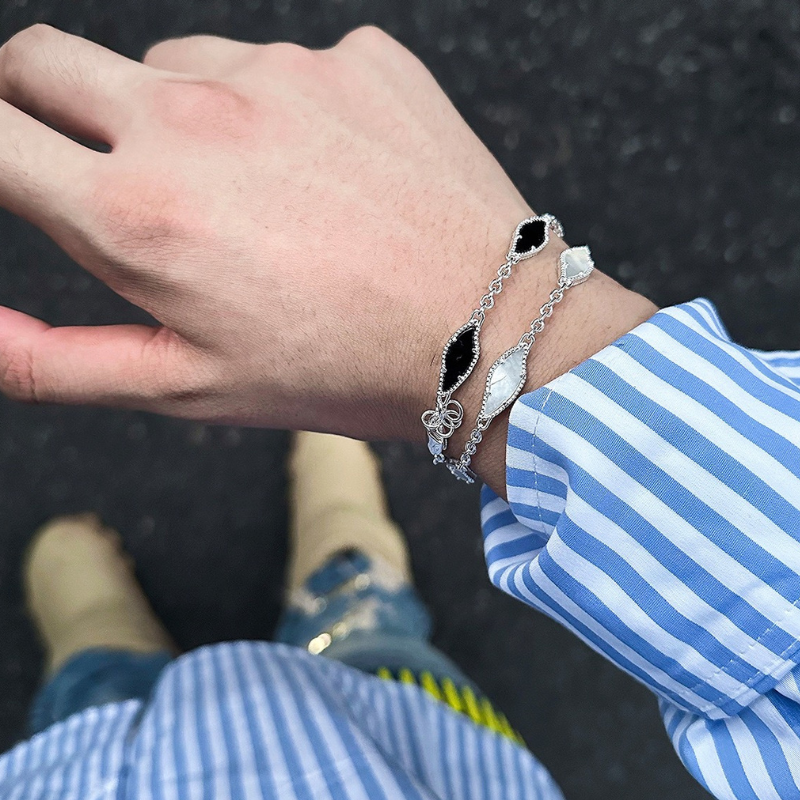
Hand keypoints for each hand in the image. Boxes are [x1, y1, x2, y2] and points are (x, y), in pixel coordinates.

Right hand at [0, 25, 654, 493]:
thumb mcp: (190, 386)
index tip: (7, 163)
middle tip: (95, 163)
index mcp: (140, 211)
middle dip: (39, 102)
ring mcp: (281, 72)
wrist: (487, 330)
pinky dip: (280, 108)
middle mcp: (195, 116)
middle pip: (45, 62)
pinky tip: (328, 173)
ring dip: (179, 115)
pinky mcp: (354, 57)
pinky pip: (281, 64)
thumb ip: (57, 364)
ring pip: (173, 63)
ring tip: (252, 198)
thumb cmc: (342, 368)